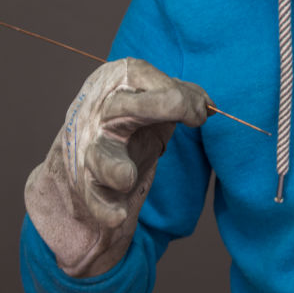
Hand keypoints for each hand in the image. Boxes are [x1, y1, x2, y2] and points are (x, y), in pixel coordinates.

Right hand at [25, 58, 211, 276]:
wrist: (86, 151)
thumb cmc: (131, 114)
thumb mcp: (155, 96)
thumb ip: (184, 94)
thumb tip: (208, 106)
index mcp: (116, 79)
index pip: (148, 77)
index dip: (184, 96)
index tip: (201, 114)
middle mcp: (97, 110)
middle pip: (122, 106)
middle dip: (163, 106)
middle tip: (197, 118)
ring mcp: (89, 147)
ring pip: (99, 155)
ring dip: (113, 168)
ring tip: (125, 178)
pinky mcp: (85, 181)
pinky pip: (94, 196)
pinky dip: (105, 207)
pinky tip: (118, 215)